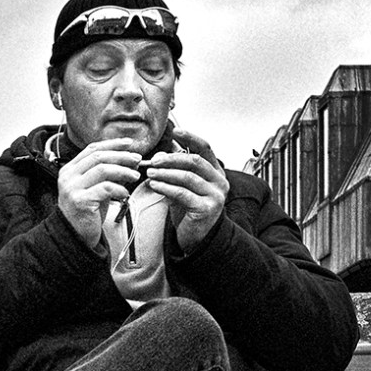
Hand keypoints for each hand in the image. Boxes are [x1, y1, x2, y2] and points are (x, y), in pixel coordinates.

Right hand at [57, 139, 141, 247]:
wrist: (76, 237)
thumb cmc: (88, 213)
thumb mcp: (95, 188)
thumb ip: (106, 174)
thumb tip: (129, 160)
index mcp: (70, 170)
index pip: (92, 149)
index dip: (112, 144)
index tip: (129, 144)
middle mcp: (68, 177)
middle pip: (98, 157)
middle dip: (121, 156)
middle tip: (137, 160)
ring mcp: (72, 188)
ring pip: (102, 169)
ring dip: (122, 171)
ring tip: (135, 176)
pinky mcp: (80, 201)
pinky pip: (105, 188)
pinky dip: (119, 189)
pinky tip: (125, 194)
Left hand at [144, 128, 228, 252]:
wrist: (196, 239)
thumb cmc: (189, 211)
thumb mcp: (183, 186)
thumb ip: (176, 170)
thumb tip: (160, 153)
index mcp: (216, 172)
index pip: (205, 148)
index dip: (190, 138)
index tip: (175, 132)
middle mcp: (220, 182)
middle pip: (194, 161)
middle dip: (171, 158)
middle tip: (153, 161)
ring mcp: (216, 195)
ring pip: (188, 177)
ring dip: (166, 173)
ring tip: (150, 173)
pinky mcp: (207, 209)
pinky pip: (183, 193)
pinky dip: (166, 187)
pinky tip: (155, 185)